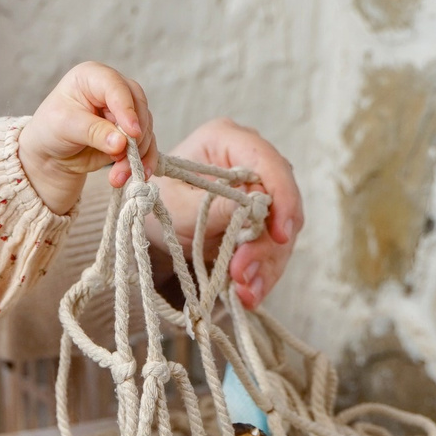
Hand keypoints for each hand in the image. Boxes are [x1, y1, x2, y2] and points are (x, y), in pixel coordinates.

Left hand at [19, 61, 154, 215]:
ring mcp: (125, 111)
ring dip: (138, 155)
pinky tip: (138, 176)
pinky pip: (147, 145)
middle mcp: (114, 90)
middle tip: (125, 158)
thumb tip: (121, 143)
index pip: (116, 87)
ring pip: (145, 129)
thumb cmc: (51, 130)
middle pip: (138, 106)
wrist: (51, 153)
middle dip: (135, 136)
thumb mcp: (65, 127)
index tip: (132, 133)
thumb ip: (93, 132)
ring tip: (119, 177)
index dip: (127, 109)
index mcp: (93, 77)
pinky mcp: (132, 133)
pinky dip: (144, 162)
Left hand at [146, 118, 305, 307]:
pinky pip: (272, 249)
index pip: (268, 162)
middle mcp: (250, 162)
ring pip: (280, 232)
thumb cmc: (158, 202)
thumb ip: (216, 207)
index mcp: (227, 140)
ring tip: (244, 293)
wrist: (154, 221)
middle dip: (266, 244)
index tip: (280, 234)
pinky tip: (248, 295)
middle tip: (243, 273)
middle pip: (280, 202)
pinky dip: (261, 274)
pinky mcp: (262, 221)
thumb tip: (256, 209)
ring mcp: (260, 192)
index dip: (282, 197)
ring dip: (264, 266)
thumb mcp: (178, 207)